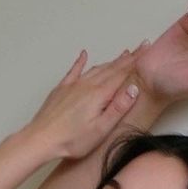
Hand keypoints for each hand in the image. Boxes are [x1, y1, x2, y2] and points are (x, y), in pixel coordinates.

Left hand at [23, 48, 142, 160]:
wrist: (41, 139)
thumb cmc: (71, 140)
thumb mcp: (100, 129)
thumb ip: (118, 108)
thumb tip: (133, 88)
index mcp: (99, 94)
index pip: (123, 74)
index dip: (136, 61)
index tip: (146, 50)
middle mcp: (87, 85)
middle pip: (111, 68)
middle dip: (127, 58)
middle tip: (140, 47)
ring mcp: (73, 85)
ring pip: (96, 68)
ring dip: (110, 61)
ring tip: (122, 54)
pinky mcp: (61, 90)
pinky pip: (74, 71)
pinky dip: (80, 62)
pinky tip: (84, 54)